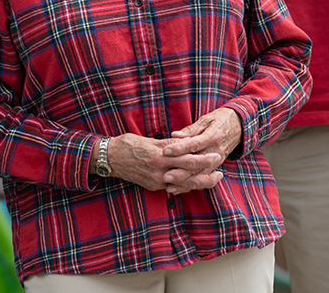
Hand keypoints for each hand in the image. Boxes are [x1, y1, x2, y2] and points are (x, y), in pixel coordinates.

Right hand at [104, 133, 222, 192]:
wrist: (108, 159)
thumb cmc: (128, 144)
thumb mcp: (149, 140)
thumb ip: (169, 144)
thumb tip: (185, 143)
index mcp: (159, 155)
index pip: (187, 157)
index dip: (203, 158)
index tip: (216, 156)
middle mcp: (159, 171)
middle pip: (188, 174)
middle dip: (206, 174)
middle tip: (220, 173)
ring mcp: (156, 181)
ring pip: (183, 185)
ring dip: (199, 183)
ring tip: (212, 179)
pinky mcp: (152, 186)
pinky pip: (173, 188)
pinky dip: (185, 185)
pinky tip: (195, 182)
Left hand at [161, 108, 241, 193]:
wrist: (241, 126)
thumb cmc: (220, 120)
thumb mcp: (207, 120)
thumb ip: (191, 129)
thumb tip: (175, 135)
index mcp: (213, 136)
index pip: (194, 144)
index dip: (179, 148)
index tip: (165, 151)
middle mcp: (216, 150)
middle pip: (197, 164)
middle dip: (181, 172)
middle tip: (165, 176)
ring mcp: (218, 160)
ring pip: (200, 175)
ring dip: (185, 182)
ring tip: (169, 186)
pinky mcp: (217, 166)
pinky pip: (204, 178)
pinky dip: (191, 184)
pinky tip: (178, 188)